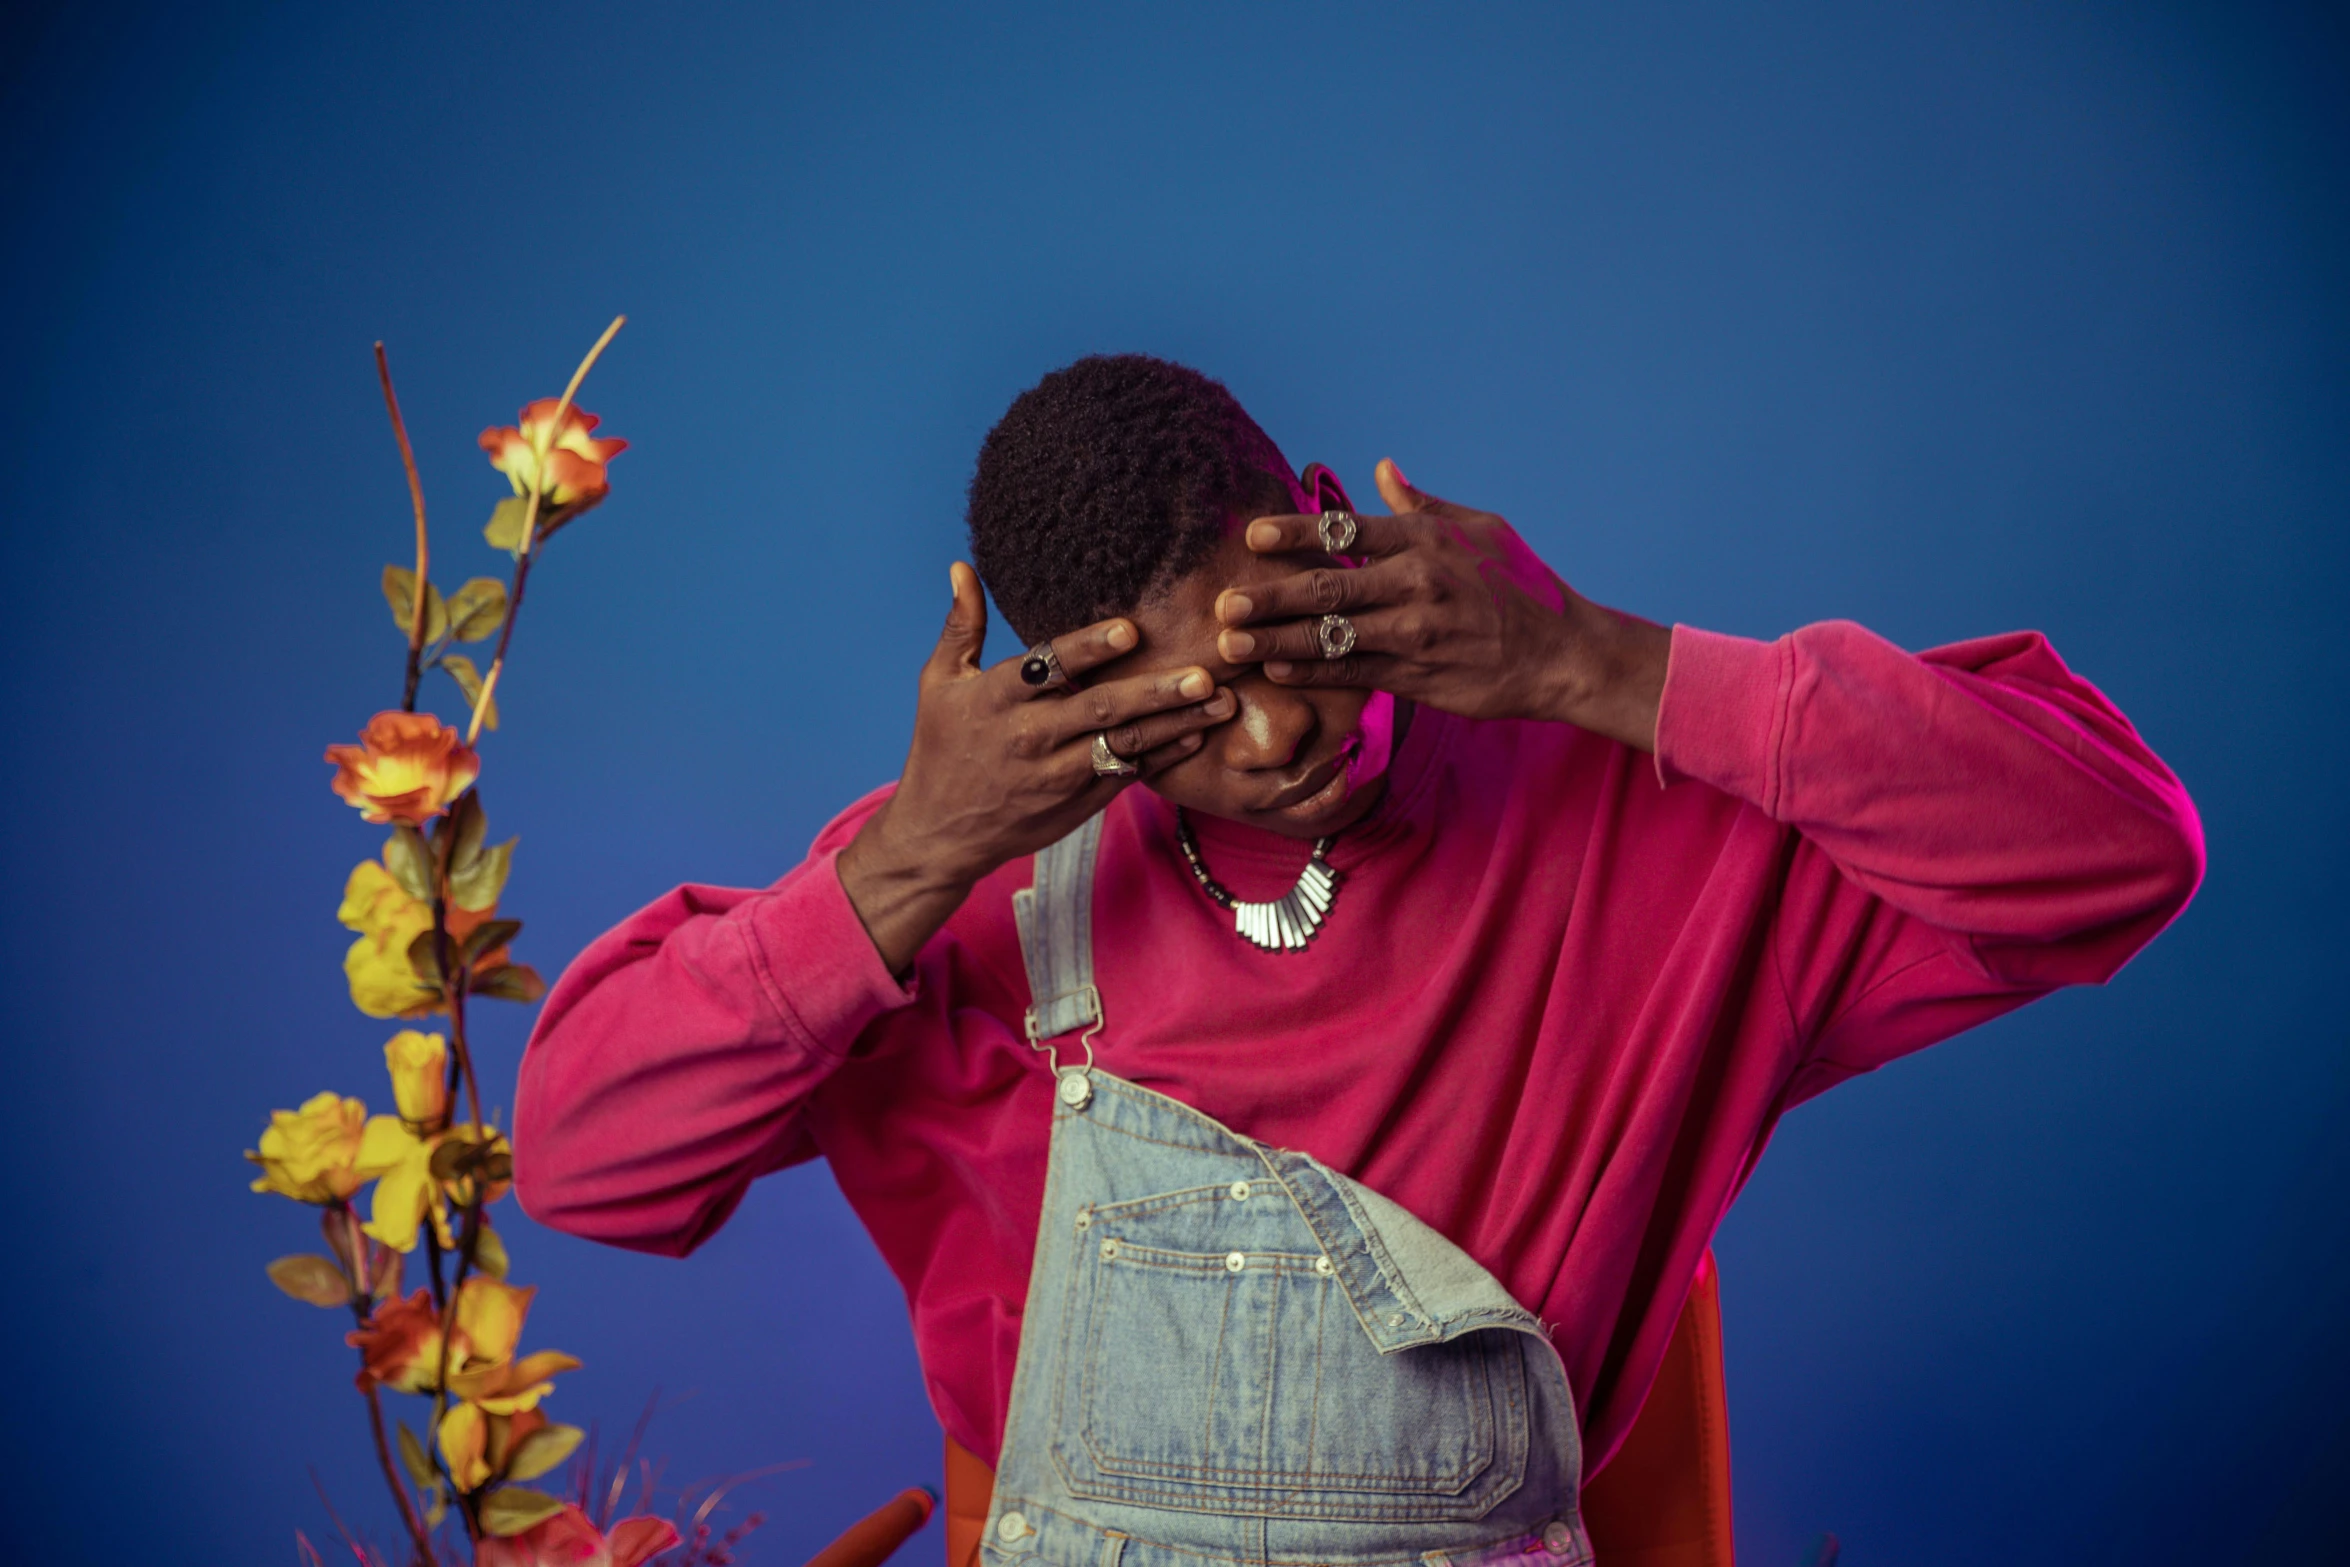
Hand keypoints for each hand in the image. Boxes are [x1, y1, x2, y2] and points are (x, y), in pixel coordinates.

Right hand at [840, 562, 1234, 972]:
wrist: (939, 834)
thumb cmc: (940, 748)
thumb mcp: (939, 683)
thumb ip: (961, 626)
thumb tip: (962, 568)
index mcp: (995, 700)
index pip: (1047, 667)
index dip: (1088, 649)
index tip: (1130, 631)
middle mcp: (1029, 737)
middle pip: (1099, 709)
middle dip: (1155, 691)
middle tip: (1203, 673)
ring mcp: (1057, 775)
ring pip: (1124, 745)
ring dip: (1176, 724)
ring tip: (1220, 701)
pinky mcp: (1076, 804)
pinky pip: (1127, 775)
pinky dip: (1164, 757)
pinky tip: (1197, 736)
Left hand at [1214, 460, 1668, 748]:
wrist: (1562, 654)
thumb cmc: (1521, 586)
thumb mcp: (1481, 530)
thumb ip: (1422, 505)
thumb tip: (1381, 469)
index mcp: (1425, 541)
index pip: (1345, 530)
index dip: (1294, 532)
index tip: (1253, 537)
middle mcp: (1415, 583)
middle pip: (1325, 587)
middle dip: (1267, 596)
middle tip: (1222, 603)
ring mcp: (1414, 633)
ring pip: (1330, 636)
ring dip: (1274, 640)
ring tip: (1229, 644)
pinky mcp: (1416, 676)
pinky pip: (1351, 673)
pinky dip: (1310, 672)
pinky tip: (1273, 670)